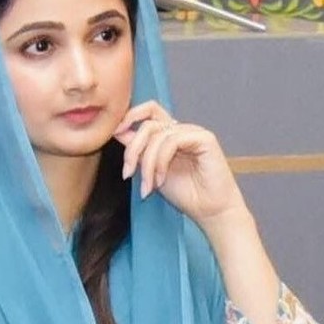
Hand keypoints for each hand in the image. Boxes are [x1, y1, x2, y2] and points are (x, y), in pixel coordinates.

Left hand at [113, 100, 246, 225]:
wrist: (210, 212)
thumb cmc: (185, 194)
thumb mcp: (151, 170)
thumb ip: (138, 151)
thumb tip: (117, 132)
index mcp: (169, 133)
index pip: (146, 112)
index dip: (127, 118)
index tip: (113, 134)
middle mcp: (180, 129)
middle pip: (147, 122)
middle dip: (132, 148)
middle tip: (128, 173)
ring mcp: (193, 131)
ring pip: (156, 134)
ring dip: (146, 163)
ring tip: (148, 186)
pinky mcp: (204, 138)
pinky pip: (172, 140)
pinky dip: (160, 161)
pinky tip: (161, 180)